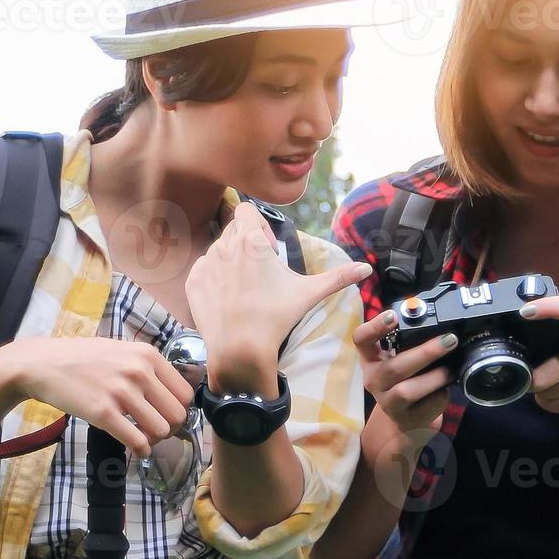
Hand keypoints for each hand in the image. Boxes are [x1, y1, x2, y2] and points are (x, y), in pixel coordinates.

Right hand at [0, 336, 194, 458]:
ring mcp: (120, 392)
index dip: (179, 410)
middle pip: (177, 414)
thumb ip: (148, 366)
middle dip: (170, 428)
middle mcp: (138, 371)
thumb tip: (173, 393)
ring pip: (161, 430)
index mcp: (147, 355)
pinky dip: (141, 450)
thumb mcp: (122, 350)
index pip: (185, 393)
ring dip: (155, 440)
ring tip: (143, 438)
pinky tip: (136, 448)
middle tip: (155, 431)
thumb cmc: (83, 358)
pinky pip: (137, 441)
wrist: (44, 364)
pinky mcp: (103, 412)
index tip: (166, 416)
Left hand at [185, 202, 370, 390]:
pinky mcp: (193, 281)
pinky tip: (229, 299)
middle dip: (248, 243)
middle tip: (261, 272)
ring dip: (231, 260)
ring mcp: (205, 263)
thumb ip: (339, 277)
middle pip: (234, 229)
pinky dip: (215, 278)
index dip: (261, 226)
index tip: (270, 251)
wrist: (240, 349)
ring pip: (218, 248)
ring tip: (246, 288)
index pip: (247, 209)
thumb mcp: (309, 293)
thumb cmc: (276, 318)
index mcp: (251, 240)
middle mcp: (224, 246)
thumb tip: (366, 269)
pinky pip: (204, 268)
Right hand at [351, 308, 452, 444]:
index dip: (374, 327)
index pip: (361, 340)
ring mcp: (387, 403)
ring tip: (450, 370)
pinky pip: (425, 407)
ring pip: (407, 391)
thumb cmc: (406, 381)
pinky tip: (445, 390)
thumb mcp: (402, 360)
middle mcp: (374, 380)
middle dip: (425, 353)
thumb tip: (439, 323)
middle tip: (449, 340)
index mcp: (371, 359)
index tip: (393, 316)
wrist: (408, 420)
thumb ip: (411, 343)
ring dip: (434, 378)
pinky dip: (440, 396)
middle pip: (393, 367)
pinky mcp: (405, 420)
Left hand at [523, 295, 558, 416]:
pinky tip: (551, 398)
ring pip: (552, 391)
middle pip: (549, 371)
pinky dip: (549, 403)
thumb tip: (528, 336)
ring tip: (546, 387)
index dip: (549, 307)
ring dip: (542, 392)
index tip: (526, 310)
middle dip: (533, 378)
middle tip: (530, 376)